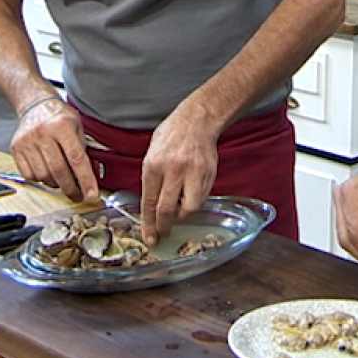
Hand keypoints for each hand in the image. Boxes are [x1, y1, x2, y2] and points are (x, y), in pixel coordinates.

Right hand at [9, 98, 98, 201]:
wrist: (35, 105)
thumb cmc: (58, 117)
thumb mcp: (77, 126)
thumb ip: (83, 149)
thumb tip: (89, 177)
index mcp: (62, 125)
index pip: (76, 158)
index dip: (85, 179)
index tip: (91, 195)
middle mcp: (43, 133)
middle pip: (59, 171)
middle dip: (71, 188)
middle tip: (78, 195)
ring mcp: (27, 142)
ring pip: (43, 176)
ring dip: (56, 184)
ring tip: (62, 180)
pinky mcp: (16, 149)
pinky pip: (29, 175)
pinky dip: (41, 180)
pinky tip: (47, 173)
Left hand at [139, 109, 219, 244]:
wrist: (197, 120)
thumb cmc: (172, 134)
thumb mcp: (151, 153)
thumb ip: (151, 178)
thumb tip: (150, 205)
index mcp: (154, 165)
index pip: (149, 202)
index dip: (148, 224)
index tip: (149, 238)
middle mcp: (173, 170)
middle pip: (168, 210)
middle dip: (164, 227)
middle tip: (163, 233)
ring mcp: (193, 173)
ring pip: (189, 209)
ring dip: (183, 215)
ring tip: (178, 210)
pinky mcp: (208, 174)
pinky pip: (201, 199)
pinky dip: (194, 203)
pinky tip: (189, 197)